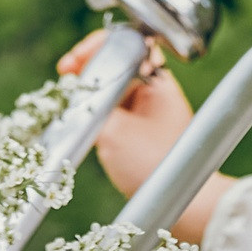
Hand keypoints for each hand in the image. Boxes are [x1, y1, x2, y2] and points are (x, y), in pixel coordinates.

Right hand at [55, 30, 233, 242]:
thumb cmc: (153, 166)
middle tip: (65, 81)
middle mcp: (156, 94)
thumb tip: (74, 94)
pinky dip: (97, 116)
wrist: (186, 205)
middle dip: (89, 71)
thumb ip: (90, 106)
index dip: (95, 49)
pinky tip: (83, 126)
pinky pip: (114, 115)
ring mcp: (150, 115)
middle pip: (116, 67)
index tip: (71, 64)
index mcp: (157, 83)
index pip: (126, 45)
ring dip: (91, 96)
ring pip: (113, 92)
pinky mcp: (142, 136)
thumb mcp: (113, 132)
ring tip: (70, 104)